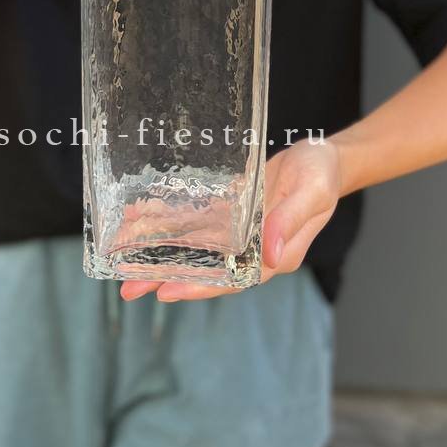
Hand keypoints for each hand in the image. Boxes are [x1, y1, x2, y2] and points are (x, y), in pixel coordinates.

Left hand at [120, 138, 341, 302]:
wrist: (323, 156)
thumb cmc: (322, 173)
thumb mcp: (313, 192)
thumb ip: (290, 220)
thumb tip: (267, 253)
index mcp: (275, 255)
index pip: (233, 279)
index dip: (201, 287)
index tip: (168, 291)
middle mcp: (252, 250)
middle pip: (206, 271)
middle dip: (167, 278)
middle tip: (129, 288)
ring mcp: (238, 234)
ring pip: (196, 251)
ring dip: (161, 256)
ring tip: (123, 262)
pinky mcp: (229, 215)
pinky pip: (196, 225)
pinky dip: (169, 225)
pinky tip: (141, 221)